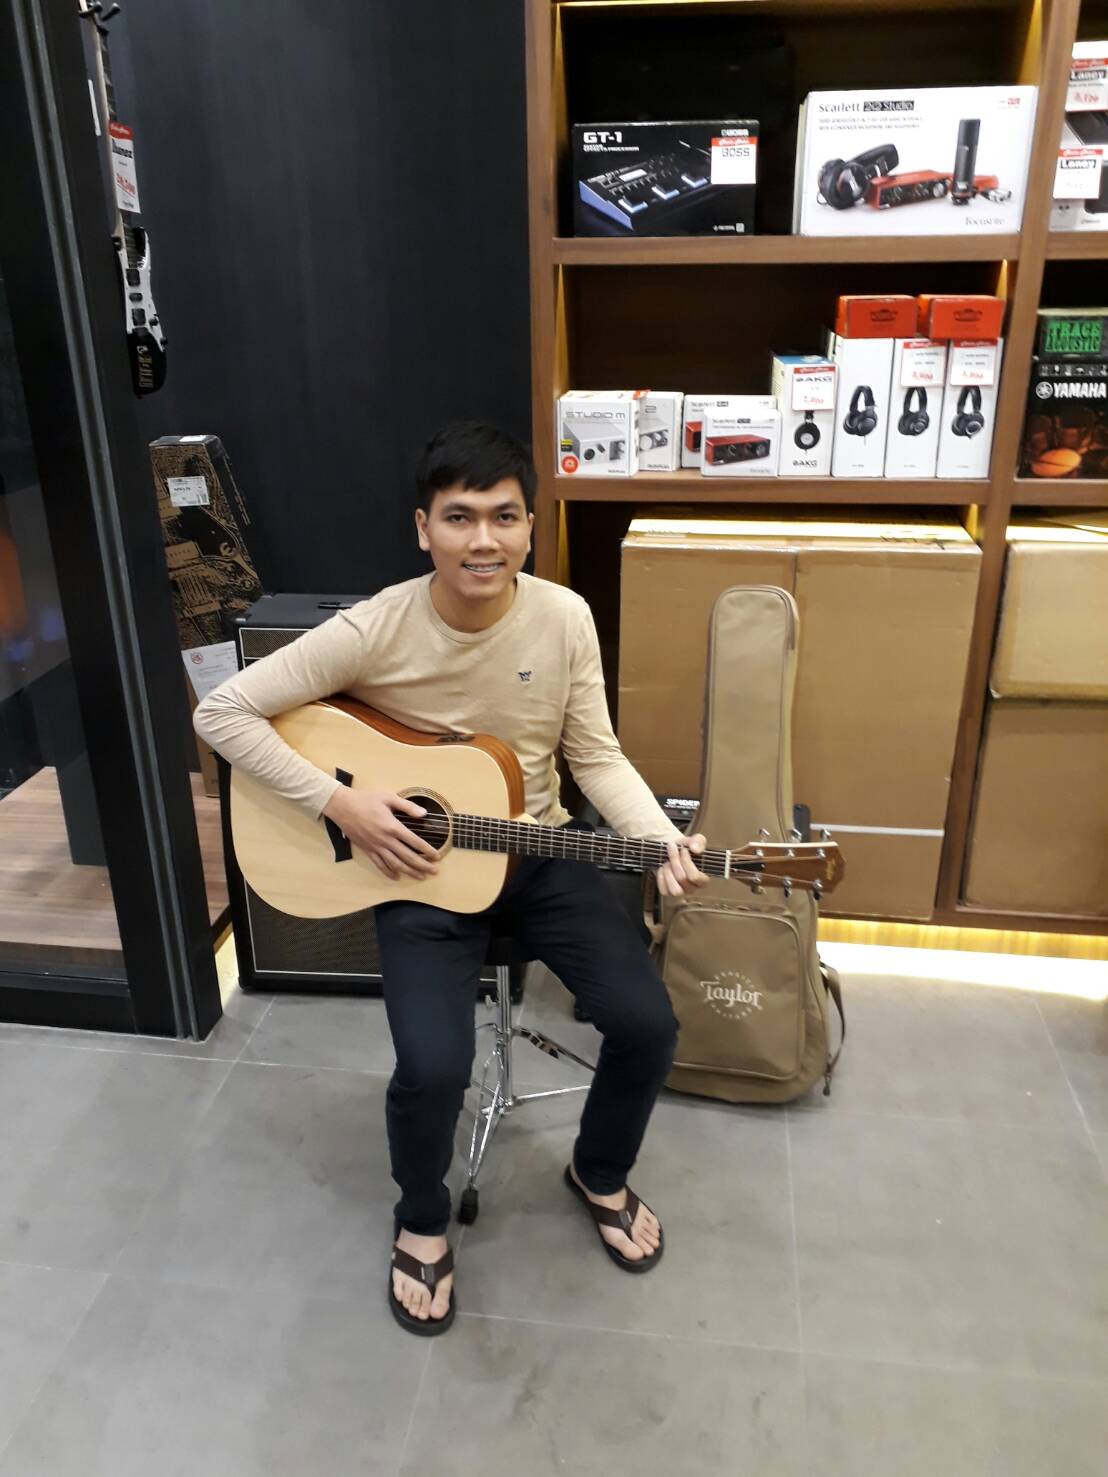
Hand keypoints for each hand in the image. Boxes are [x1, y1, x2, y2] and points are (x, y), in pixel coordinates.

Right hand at [321, 788, 439, 880]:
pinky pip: (379, 865)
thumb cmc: (366, 800)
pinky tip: (396, 877)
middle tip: (434, 871)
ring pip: (396, 864)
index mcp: (393, 827)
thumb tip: (424, 814)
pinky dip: (389, 872)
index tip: (437, 856)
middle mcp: (386, 840)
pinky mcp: (367, 850)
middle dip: (423, 865)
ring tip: (421, 876)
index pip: (415, 842)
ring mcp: (376, 847)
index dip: (428, 850)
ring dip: (409, 872)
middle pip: (408, 857)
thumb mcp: (388, 798)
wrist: (343, 807)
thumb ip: (407, 806)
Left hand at [656, 833, 708, 896]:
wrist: (671, 849)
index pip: (695, 877)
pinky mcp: (668, 891)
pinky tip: (663, 868)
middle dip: (675, 861)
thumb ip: (699, 842)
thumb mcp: (695, 840)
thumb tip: (696, 849)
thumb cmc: (685, 847)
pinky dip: (661, 877)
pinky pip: (664, 890)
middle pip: (682, 879)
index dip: (687, 862)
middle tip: (672, 849)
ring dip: (668, 872)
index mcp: (703, 878)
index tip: (683, 849)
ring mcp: (681, 891)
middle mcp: (693, 888)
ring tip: (667, 861)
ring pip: (674, 890)